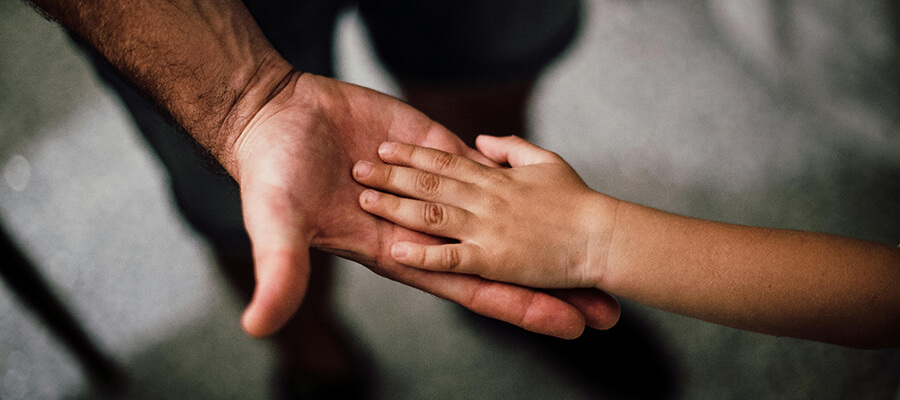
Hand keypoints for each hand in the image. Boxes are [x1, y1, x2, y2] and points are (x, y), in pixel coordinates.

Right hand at [228, 74, 619, 337]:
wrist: (275, 117)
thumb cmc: (272, 177)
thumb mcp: (277, 227)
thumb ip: (279, 274)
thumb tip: (259, 327)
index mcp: (400, 253)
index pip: (473, 288)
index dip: (520, 308)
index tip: (568, 326)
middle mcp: (426, 228)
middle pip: (502, 262)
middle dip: (549, 286)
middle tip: (605, 309)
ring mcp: (435, 188)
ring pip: (503, 215)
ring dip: (545, 233)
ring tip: (594, 248)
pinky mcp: (434, 147)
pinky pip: (484, 166)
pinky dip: (517, 176)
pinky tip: (555, 188)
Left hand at [352, 135, 620, 288]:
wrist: (603, 237)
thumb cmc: (579, 201)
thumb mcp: (546, 161)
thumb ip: (511, 148)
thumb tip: (481, 141)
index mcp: (496, 178)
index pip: (445, 161)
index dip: (412, 154)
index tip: (385, 147)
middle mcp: (485, 200)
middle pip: (429, 183)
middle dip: (391, 175)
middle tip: (357, 168)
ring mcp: (487, 230)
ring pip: (431, 214)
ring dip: (395, 206)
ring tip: (364, 200)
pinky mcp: (493, 260)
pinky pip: (451, 258)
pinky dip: (423, 254)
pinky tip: (396, 250)